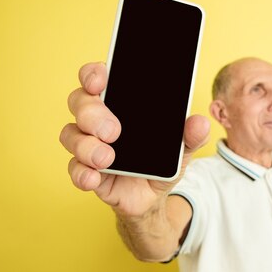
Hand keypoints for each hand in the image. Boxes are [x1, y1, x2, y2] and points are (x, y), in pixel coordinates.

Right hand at [59, 62, 209, 217]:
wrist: (153, 197)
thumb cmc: (161, 162)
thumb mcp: (182, 148)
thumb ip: (191, 135)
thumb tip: (200, 123)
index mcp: (120, 103)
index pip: (98, 77)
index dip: (93, 74)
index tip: (100, 81)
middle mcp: (98, 119)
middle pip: (80, 101)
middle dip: (91, 113)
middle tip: (113, 130)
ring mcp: (88, 144)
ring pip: (71, 134)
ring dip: (86, 145)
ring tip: (107, 158)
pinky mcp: (86, 170)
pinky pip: (74, 168)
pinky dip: (82, 173)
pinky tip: (93, 178)